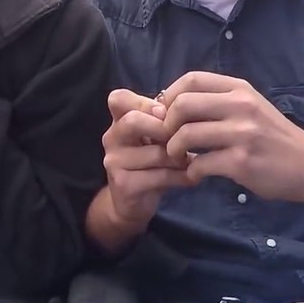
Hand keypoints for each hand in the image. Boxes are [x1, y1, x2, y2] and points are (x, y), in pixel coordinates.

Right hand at [102, 89, 193, 225]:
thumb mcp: (152, 138)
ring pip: (156, 153)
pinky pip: (161, 176)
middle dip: (165, 129)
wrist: (130, 203)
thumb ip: (162, 122)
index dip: (145, 102)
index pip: (118, 98)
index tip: (165, 113)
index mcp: (118, 121)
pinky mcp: (124, 185)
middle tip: (183, 140)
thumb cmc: (148, 162)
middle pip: (133, 121)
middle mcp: (111, 138)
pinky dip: (181, 176)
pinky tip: (192, 178)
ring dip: (180, 158)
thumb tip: (186, 113)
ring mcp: (114, 162)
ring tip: (192, 161)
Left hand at [160, 72, 303, 201]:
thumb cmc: (275, 136)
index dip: (169, 95)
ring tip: (179, 158)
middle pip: (182, 104)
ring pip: (186, 134)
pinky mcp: (241, 162)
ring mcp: (241, 134)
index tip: (167, 114)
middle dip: (167, 124)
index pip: (191, 79)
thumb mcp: (251, 106)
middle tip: (168, 139)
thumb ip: (219, 102)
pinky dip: (191, 171)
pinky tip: (196, 175)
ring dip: (174, 149)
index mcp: (240, 89)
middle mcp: (240, 106)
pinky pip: (200, 163)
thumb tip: (173, 104)